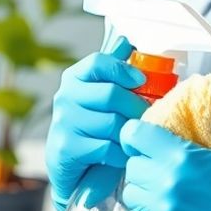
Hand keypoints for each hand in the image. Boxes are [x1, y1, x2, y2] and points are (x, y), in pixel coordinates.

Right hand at [45, 35, 148, 210]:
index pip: (98, 62)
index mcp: (74, 78)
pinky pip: (106, 147)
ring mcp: (63, 122)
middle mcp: (64, 97)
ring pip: (111, 123)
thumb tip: (125, 40)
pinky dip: (120, 153)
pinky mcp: (65, 148)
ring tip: (134, 137)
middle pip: (110, 94)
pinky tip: (120, 155)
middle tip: (147, 117)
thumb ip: (113, 70)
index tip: (141, 80)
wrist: (72, 169)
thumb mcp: (102, 96)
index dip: (123, 70)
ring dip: (128, 133)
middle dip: (135, 107)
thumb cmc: (93, 128)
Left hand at [120, 91, 210, 210]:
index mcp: (183, 156)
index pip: (134, 134)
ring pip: (130, 193)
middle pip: (131, 164)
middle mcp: (167, 182)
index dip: (135, 133)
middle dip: (143, 162)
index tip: (144, 139)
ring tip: (160, 188)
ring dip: (141, 189)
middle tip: (160, 165)